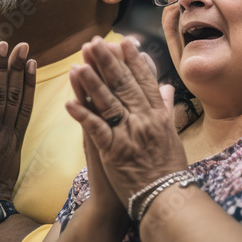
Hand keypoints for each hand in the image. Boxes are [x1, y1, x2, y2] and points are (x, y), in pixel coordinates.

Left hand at [65, 36, 186, 206]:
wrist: (166, 199)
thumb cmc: (169, 170)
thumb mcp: (173, 136)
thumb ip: (166, 109)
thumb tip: (167, 87)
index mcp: (159, 116)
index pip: (145, 82)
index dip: (133, 61)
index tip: (123, 42)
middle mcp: (145, 121)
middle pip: (125, 85)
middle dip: (109, 62)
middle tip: (95, 42)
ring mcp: (130, 135)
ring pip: (109, 102)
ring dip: (92, 83)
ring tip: (78, 64)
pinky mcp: (115, 151)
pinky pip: (96, 129)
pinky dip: (83, 115)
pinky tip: (69, 103)